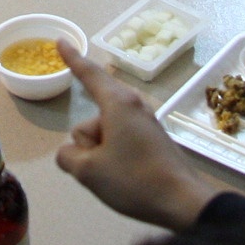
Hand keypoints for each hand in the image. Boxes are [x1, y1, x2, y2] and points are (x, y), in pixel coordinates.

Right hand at [55, 42, 217, 231]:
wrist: (183, 202)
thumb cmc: (134, 180)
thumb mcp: (88, 171)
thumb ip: (68, 156)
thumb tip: (72, 152)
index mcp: (118, 104)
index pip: (89, 75)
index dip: (72, 59)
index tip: (61, 41)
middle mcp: (134, 107)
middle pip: (91, 120)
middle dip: (88, 143)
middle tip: (102, 169)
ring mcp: (145, 124)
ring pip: (104, 134)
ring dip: (102, 154)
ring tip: (119, 177)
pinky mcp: (152, 140)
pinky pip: (120, 143)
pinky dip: (116, 157)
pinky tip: (129, 177)